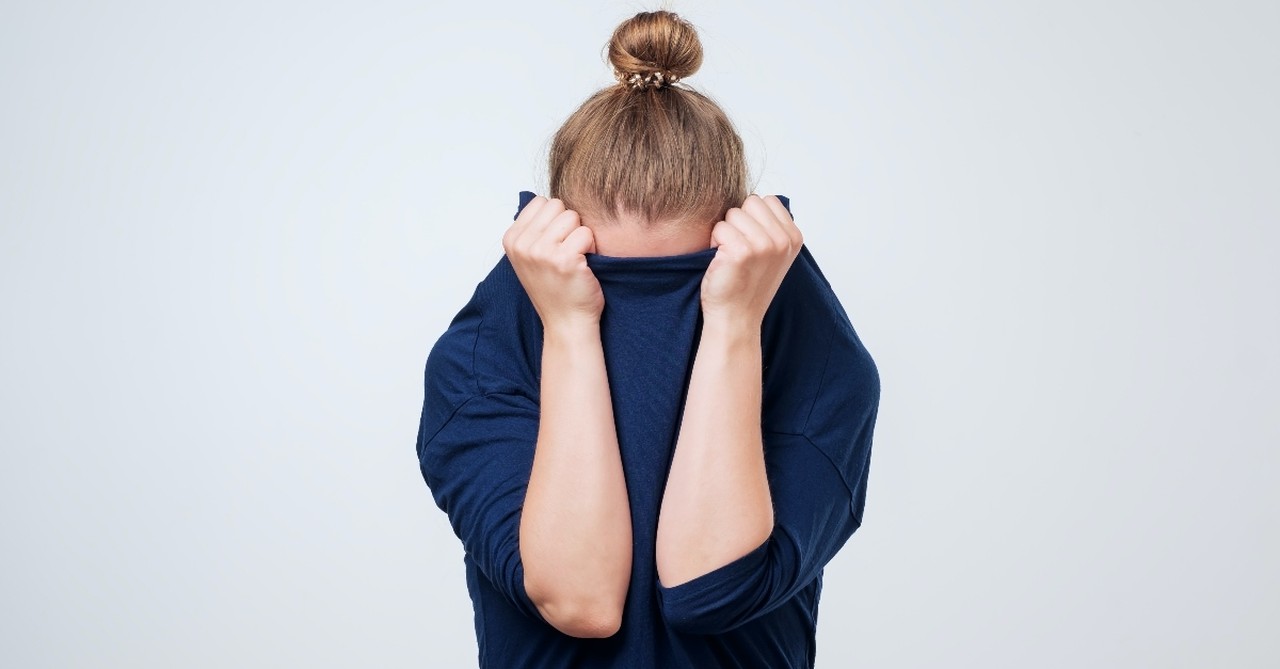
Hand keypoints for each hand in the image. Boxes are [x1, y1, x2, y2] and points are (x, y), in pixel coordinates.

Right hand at [502, 195, 603, 329]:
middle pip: (557, 205)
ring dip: (580, 235)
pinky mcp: (564, 260)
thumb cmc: (554, 288)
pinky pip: (586, 233)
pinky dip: (591, 247)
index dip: (555, 220)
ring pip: (573, 217)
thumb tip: (547, 201)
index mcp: (511, 239)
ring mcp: (542, 252)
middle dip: (568, 224)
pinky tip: (584, 266)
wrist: (566, 323)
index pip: (541, 202)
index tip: (554, 243)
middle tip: (567, 251)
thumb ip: (533, 229)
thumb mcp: (530, 256)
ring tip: (575, 258)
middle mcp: (522, 244)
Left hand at [700, 194, 802, 327]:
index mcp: (794, 237)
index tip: (752, 243)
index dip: (752, 218)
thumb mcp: (773, 254)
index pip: (766, 200)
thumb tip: (755, 200)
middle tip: (739, 250)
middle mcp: (783, 240)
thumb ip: (772, 227)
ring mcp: (764, 245)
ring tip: (731, 257)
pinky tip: (722, 262)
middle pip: (750, 202)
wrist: (736, 318)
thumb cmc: (748, 285)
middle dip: (739, 221)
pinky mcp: (742, 251)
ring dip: (726, 232)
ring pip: (733, 214)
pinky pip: (720, 228)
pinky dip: (715, 243)